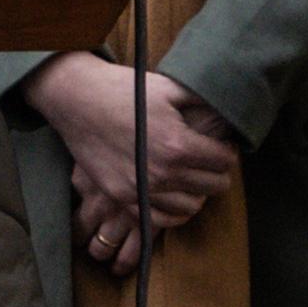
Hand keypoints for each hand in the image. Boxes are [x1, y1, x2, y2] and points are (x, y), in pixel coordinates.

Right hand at [24, 55, 235, 273]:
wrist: (76, 98)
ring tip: (192, 176)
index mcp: (179, 145)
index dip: (228, 151)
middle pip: (212, 186)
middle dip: (217, 172)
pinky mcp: (121, 196)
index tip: (223, 145)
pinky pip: (159, 218)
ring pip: (190, 207)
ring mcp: (140, 189)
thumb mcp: (169, 88)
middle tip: (210, 159)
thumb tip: (231, 108)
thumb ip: (204, 101)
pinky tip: (174, 196)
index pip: (225, 161)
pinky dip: (172, 211)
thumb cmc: (124, 89)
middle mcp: (162, 173)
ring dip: (197, 193)